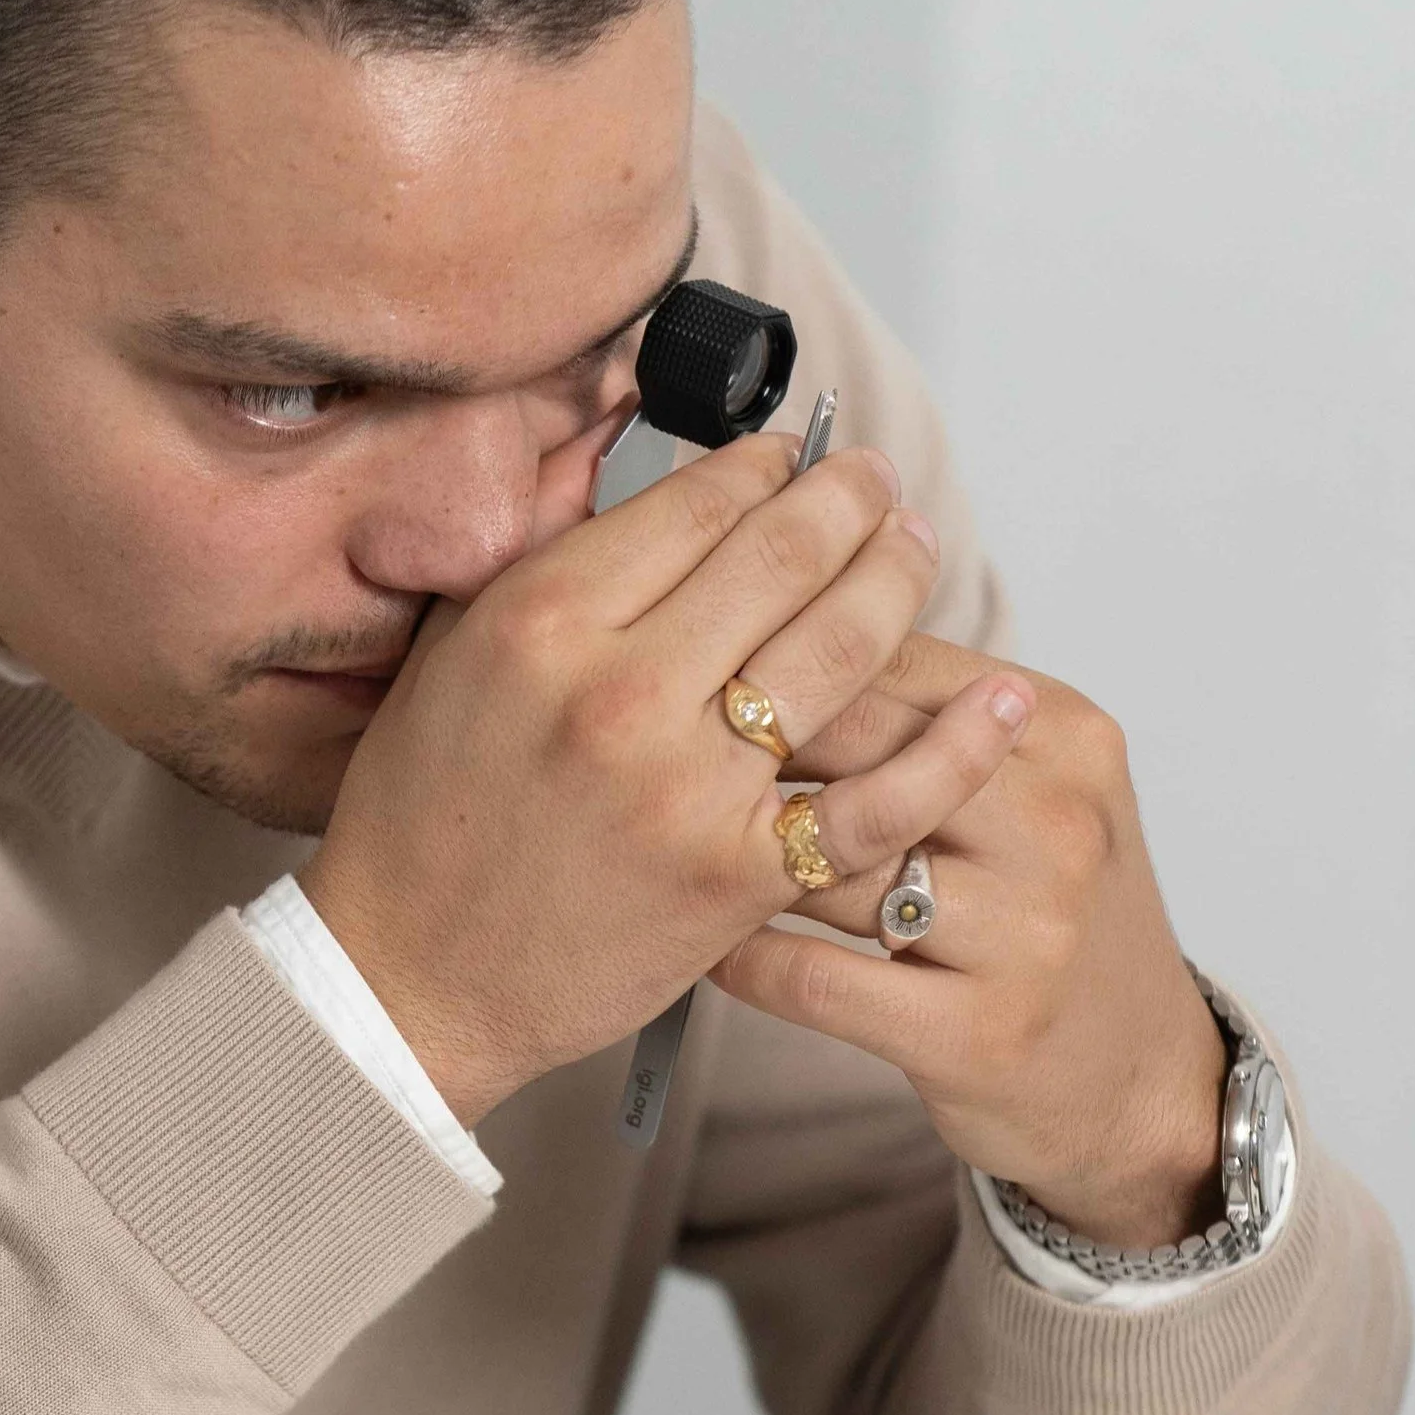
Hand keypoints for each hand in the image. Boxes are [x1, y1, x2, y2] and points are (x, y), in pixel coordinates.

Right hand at [301, 439, 1038, 1126]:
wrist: (414, 978)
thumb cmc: (423, 819)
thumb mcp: (451, 652)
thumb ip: (540, 545)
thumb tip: (610, 436)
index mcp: (542, 620)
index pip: (698, 501)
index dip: (767, 466)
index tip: (793, 457)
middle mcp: (621, 692)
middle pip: (786, 556)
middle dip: (851, 501)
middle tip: (876, 485)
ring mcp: (688, 788)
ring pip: (841, 650)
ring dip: (900, 581)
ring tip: (915, 548)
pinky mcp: (737, 876)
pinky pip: (876, 801)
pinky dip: (952, 749)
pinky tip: (1001, 701)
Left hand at [716, 652, 1229, 1248]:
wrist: (1138, 1080)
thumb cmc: (1050, 918)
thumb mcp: (1033, 792)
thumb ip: (932, 714)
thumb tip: (781, 622)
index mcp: (1062, 737)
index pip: (894, 659)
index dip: (779, 660)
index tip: (700, 668)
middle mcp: (1055, 824)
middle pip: (860, 747)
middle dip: (747, 747)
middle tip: (658, 750)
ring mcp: (1023, 933)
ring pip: (831, 863)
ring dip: (734, 858)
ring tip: (665, 846)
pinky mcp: (977, 1034)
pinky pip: (816, 978)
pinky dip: (744, 958)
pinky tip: (703, 946)